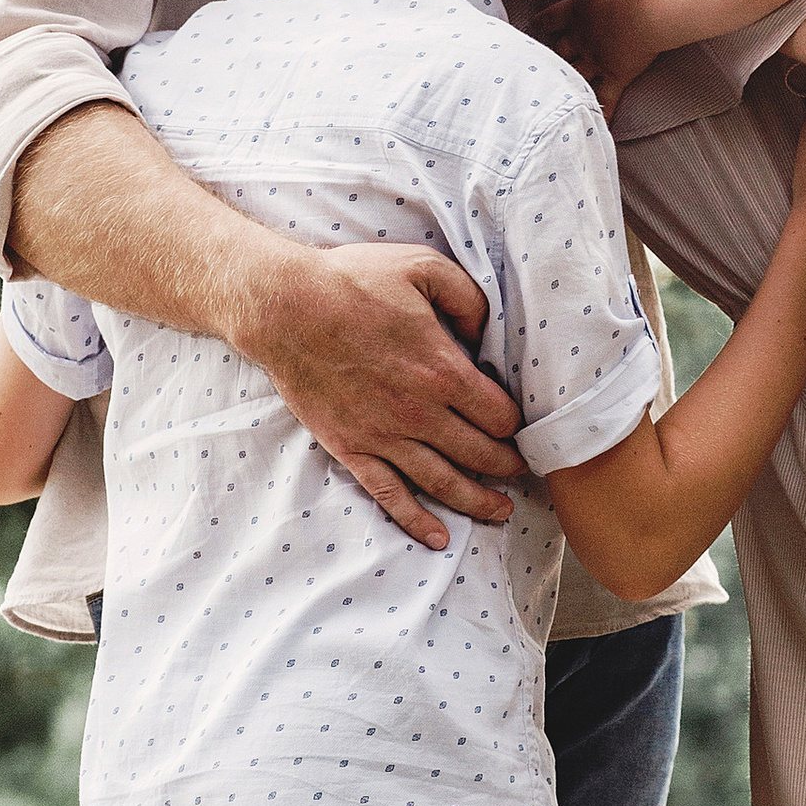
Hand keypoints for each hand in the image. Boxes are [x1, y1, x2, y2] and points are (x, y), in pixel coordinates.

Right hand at [229, 238, 522, 549]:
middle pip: (479, 455)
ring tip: (500, 511)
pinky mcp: (351, 447)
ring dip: (477, 501)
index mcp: (442, 370)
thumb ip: (468, 299)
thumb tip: (486, 333)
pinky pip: (389, 494)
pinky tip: (439, 538)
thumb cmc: (351, 281)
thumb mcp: (422, 268)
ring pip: (442, 483)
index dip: (517, 424)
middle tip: (522, 471)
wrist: (283, 307)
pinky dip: (416, 520)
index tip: (521, 426)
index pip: (499, 416)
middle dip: (507, 467)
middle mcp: (417, 413)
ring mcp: (382, 436)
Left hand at [543, 0, 660, 124]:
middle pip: (560, 50)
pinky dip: (598, 113)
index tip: (532, 26)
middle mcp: (583, 38)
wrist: (647, 7)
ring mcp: (598, 59)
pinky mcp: (618, 75)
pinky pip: (605, 99)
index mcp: (578, 11)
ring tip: (555, 97)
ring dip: (566, 83)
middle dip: (549, 56)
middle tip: (536, 66)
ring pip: (576, 74)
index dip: (542, 21)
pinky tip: (590, 129)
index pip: (552, 17)